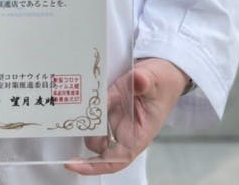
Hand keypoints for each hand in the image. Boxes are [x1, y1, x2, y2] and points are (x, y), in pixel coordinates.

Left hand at [65, 58, 188, 175]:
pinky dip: (86, 104)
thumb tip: (139, 80)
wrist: (164, 72)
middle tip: (76, 114)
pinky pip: (93, 109)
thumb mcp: (155, 81)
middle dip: (85, 130)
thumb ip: (144, 82)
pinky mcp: (109, 104)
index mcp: (137, 135)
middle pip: (97, 143)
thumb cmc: (163, 84)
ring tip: (79, 99)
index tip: (74, 164)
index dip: (94, 165)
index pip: (115, 159)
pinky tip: (82, 91)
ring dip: (85, 116)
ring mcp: (115, 117)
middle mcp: (124, 130)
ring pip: (92, 126)